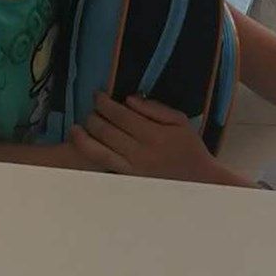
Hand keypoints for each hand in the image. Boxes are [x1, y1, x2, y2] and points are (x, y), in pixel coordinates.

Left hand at [70, 93, 220, 182]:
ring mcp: (132, 168)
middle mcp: (140, 152)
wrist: (198, 180)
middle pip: (107, 131)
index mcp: (154, 135)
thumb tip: (129, 99)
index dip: (106, 103)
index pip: (122, 116)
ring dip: (85, 136)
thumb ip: (155, 108)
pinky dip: (90, 153)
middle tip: (91, 107)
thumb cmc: (190, 148)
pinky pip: (103, 165)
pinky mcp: (128, 179)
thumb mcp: (180, 121)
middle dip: (94, 116)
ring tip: (77, 127)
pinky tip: (84, 145)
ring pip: (99, 151)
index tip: (98, 95)